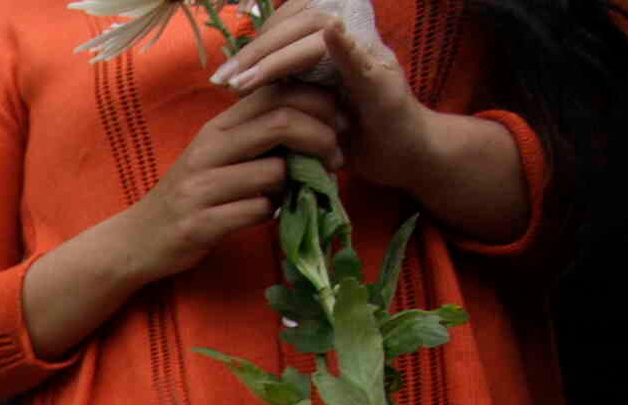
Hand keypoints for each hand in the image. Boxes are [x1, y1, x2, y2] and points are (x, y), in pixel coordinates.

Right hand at [122, 82, 350, 280]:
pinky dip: (272, 215)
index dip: (318, 102)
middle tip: (337, 158)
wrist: (139, 240)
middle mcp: (208, 149)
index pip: (276, 93)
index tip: (339, 124)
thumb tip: (317, 121)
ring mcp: (201, 186)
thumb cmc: (191, 196)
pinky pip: (257, 212)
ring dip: (294, 185)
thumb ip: (257, 135)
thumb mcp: (220, 155)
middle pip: (281, 122)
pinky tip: (265, 216)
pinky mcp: (200, 222)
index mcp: (217, 128)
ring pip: (274, 172)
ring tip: (291, 194)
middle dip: (321, 138)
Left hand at [212, 2, 433, 192]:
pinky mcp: (382, 81)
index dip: (256, 43)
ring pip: (320, 33)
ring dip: (280, 56)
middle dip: (258, 51)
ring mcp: (367, 57)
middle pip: (299, 23)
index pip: (288, 25)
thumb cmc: (354, 134)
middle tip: (225, 78)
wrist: (404, 157)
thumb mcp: (311, 110)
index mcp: (330, 49)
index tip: (223, 74)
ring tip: (248, 80)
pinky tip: (330, 34)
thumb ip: (286, 92)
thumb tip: (240, 85)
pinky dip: (344, 46)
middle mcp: (348, 44)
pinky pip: (361, 58)